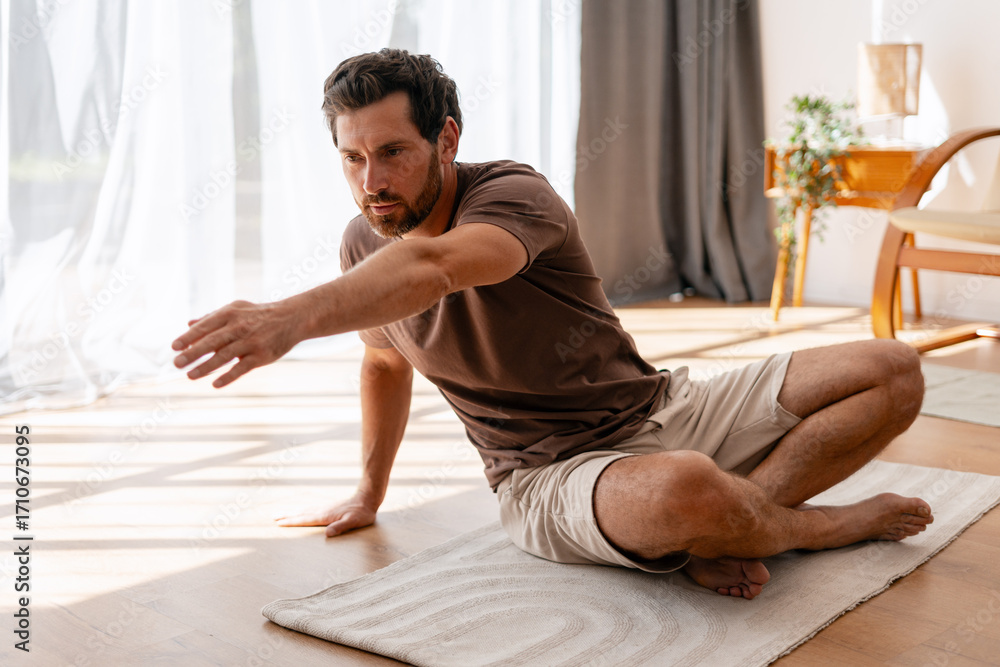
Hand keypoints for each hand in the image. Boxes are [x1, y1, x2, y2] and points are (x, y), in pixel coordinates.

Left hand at [172, 299, 302, 387]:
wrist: (291, 318)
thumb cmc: (259, 314)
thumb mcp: (236, 309)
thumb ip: (212, 317)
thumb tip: (188, 325)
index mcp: (230, 314)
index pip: (204, 326)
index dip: (188, 337)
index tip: (174, 347)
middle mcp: (239, 327)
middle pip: (211, 342)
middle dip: (192, 353)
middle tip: (177, 363)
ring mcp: (251, 342)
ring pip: (224, 357)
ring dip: (205, 367)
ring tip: (190, 376)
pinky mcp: (261, 356)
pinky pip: (241, 368)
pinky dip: (228, 377)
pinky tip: (215, 384)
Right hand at [275, 494, 378, 536]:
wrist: (367, 499)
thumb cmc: (362, 513)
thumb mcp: (354, 521)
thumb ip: (341, 527)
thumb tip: (328, 534)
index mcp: (325, 516)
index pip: (305, 519)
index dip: (292, 521)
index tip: (279, 522)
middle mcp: (322, 511)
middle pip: (301, 513)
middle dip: (287, 516)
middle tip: (273, 517)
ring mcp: (325, 508)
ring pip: (305, 510)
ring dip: (293, 512)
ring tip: (282, 513)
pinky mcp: (329, 508)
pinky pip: (311, 509)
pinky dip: (302, 511)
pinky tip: (302, 512)